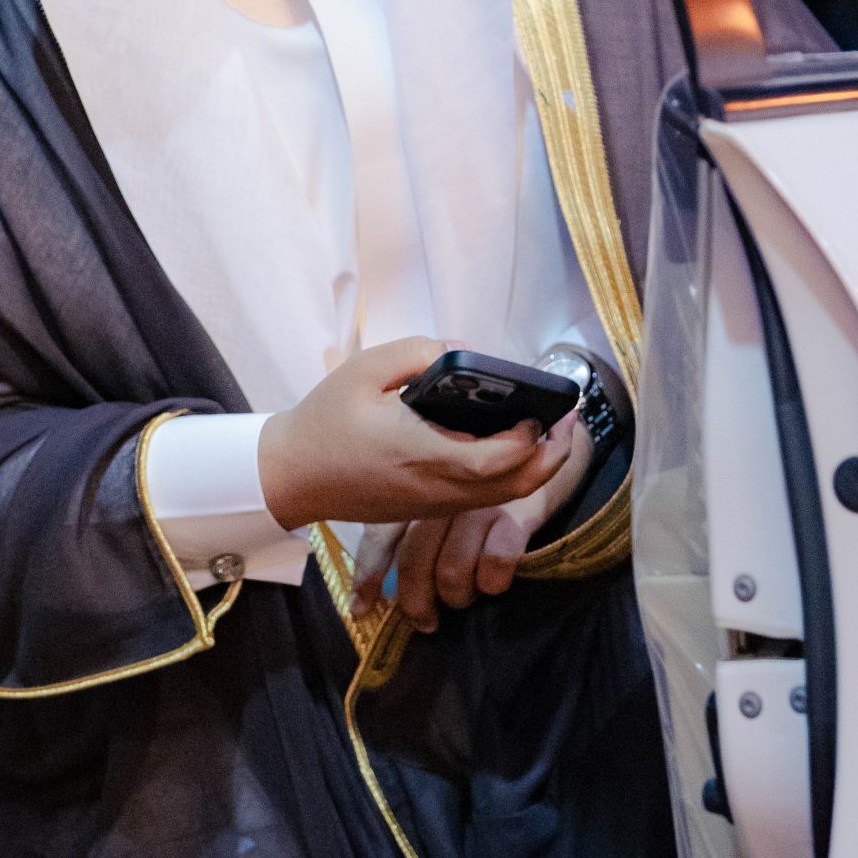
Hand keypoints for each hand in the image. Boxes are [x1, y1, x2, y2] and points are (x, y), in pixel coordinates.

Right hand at [257, 337, 579, 535]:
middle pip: (515, 487)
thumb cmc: (324, 422)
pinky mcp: (425, 510)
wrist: (290, 476)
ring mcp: (432, 505)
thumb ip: (419, 352)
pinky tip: (505, 446)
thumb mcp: (365, 370)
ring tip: (546, 430)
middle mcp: (435, 488)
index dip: (533, 438)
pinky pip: (480, 500)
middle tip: (566, 421)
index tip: (543, 408)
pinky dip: (507, 478)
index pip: (499, 459)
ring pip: (502, 498)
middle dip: (552, 457)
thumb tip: (463, 348)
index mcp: (423, 454)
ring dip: (533, 469)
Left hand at [351, 419, 593, 632]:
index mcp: (418, 487)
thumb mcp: (444, 492)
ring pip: (451, 571)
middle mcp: (444, 493)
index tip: (362, 608)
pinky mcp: (519, 513)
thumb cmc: (485, 478)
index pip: (382, 535)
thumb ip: (414, 521)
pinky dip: (492, 582)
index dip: (369, 575)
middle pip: (414, 561)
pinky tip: (495, 583)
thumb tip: (384, 584)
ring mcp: (481, 503)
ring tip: (466, 597)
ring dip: (458, 596)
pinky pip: (494, 564)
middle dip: (416, 602)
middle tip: (426, 622)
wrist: (546, 445)